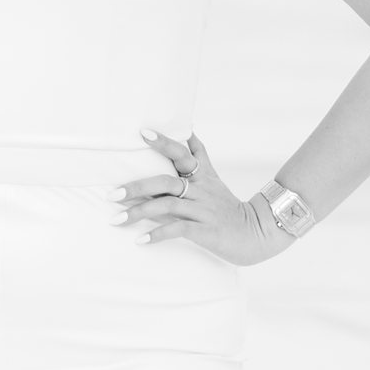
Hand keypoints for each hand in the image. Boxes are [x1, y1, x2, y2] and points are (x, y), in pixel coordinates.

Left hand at [108, 130, 291, 266]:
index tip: (142, 132)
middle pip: (165, 181)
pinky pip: (177, 230)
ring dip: (139, 212)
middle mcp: (200, 189)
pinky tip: (140, 240)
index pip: (182, 153)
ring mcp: (203, 210)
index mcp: (201, 175)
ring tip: (116, 219)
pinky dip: (157, 234)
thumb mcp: (213, 177)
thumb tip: (187, 130)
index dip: (163, 141)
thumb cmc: (228, 206)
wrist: (257, 233)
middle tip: (111, 194)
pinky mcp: (206, 230)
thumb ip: (198, 156)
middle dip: (136, 186)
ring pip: (167, 205)